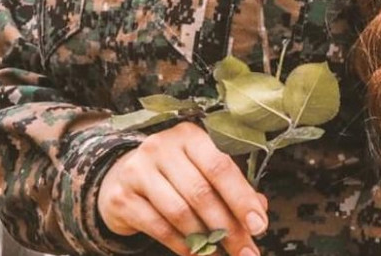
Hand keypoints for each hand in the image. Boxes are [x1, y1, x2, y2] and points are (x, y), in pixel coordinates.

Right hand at [97, 121, 268, 255]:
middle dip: (228, 227)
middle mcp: (161, 147)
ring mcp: (137, 170)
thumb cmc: (173, 173)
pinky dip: (181, 244)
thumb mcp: (201, 170)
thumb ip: (230, 186)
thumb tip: (259, 209)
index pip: (220, 167)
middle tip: (245, 251)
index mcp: (189, 136)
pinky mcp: (121, 197)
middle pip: (201, 192)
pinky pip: (158, 226)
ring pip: (180, 212)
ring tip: (220, 254)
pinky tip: (195, 253)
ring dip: (205, 240)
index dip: (242, 198)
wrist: (121, 177)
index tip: (259, 226)